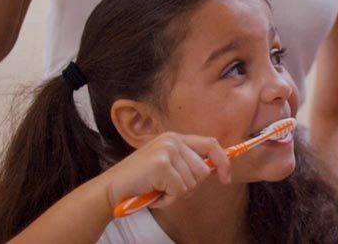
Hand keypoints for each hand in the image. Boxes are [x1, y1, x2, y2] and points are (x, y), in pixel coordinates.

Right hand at [96, 132, 231, 211]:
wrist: (111, 190)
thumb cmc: (140, 182)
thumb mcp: (166, 166)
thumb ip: (187, 164)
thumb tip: (215, 169)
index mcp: (175, 138)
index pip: (210, 144)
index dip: (223, 161)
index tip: (226, 177)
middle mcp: (173, 140)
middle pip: (203, 169)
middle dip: (189, 186)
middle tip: (168, 189)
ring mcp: (167, 150)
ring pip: (192, 182)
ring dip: (176, 193)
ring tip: (158, 190)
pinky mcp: (161, 164)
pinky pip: (180, 190)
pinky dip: (168, 199)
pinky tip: (154, 194)